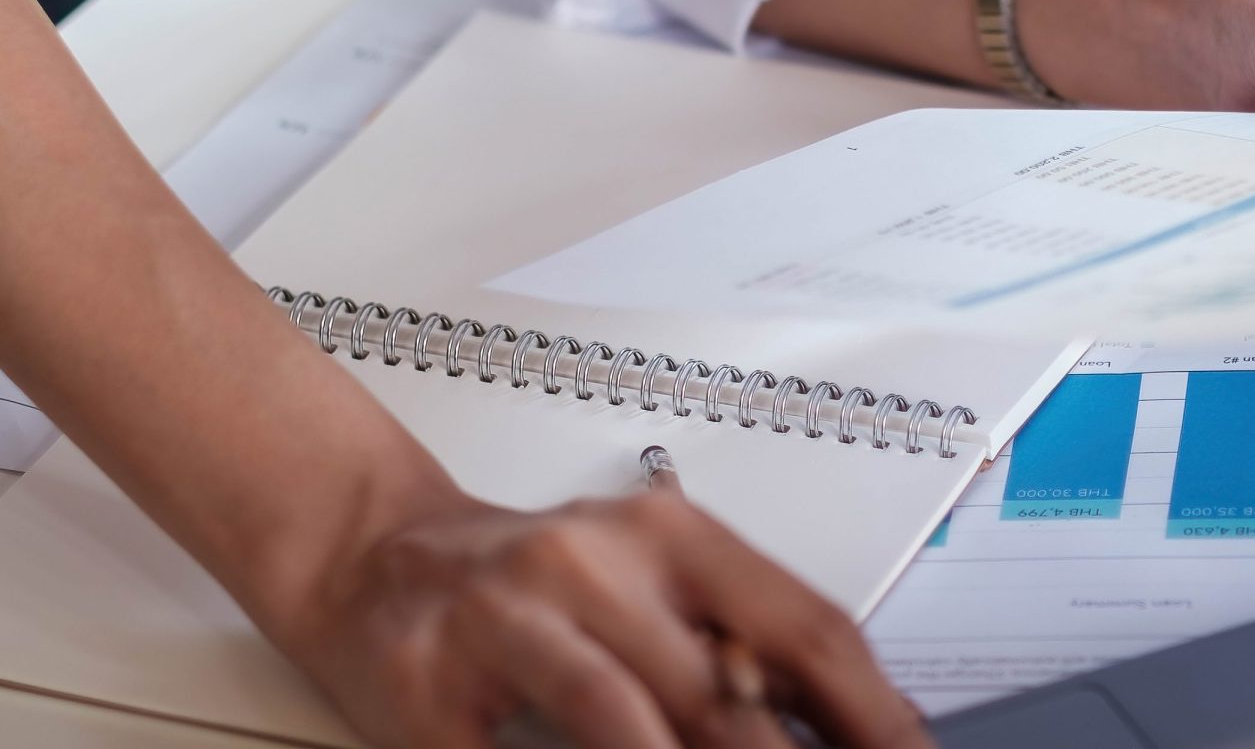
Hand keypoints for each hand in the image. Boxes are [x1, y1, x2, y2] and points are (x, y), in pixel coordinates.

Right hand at [270, 488, 927, 748]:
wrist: (376, 552)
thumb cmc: (539, 581)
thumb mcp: (652, 580)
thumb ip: (736, 642)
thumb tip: (841, 724)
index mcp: (674, 536)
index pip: (807, 627)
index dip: (873, 712)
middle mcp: (597, 562)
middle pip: (726, 691)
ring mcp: (510, 619)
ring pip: (627, 723)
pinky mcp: (432, 685)